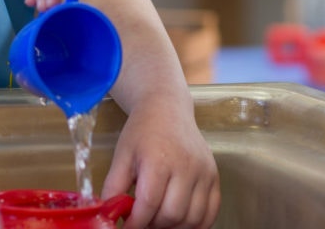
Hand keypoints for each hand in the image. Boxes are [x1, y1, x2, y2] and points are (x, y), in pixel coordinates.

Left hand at [102, 101, 218, 228]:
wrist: (167, 108)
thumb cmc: (142, 131)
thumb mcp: (121, 155)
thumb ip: (114, 186)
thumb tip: (108, 214)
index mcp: (158, 159)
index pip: (148, 203)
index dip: (136, 222)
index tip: (126, 227)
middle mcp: (186, 167)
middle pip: (172, 214)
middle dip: (153, 225)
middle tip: (142, 221)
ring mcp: (204, 173)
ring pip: (192, 218)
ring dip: (173, 227)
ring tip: (157, 220)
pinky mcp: (215, 177)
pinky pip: (210, 213)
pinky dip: (195, 224)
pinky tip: (179, 220)